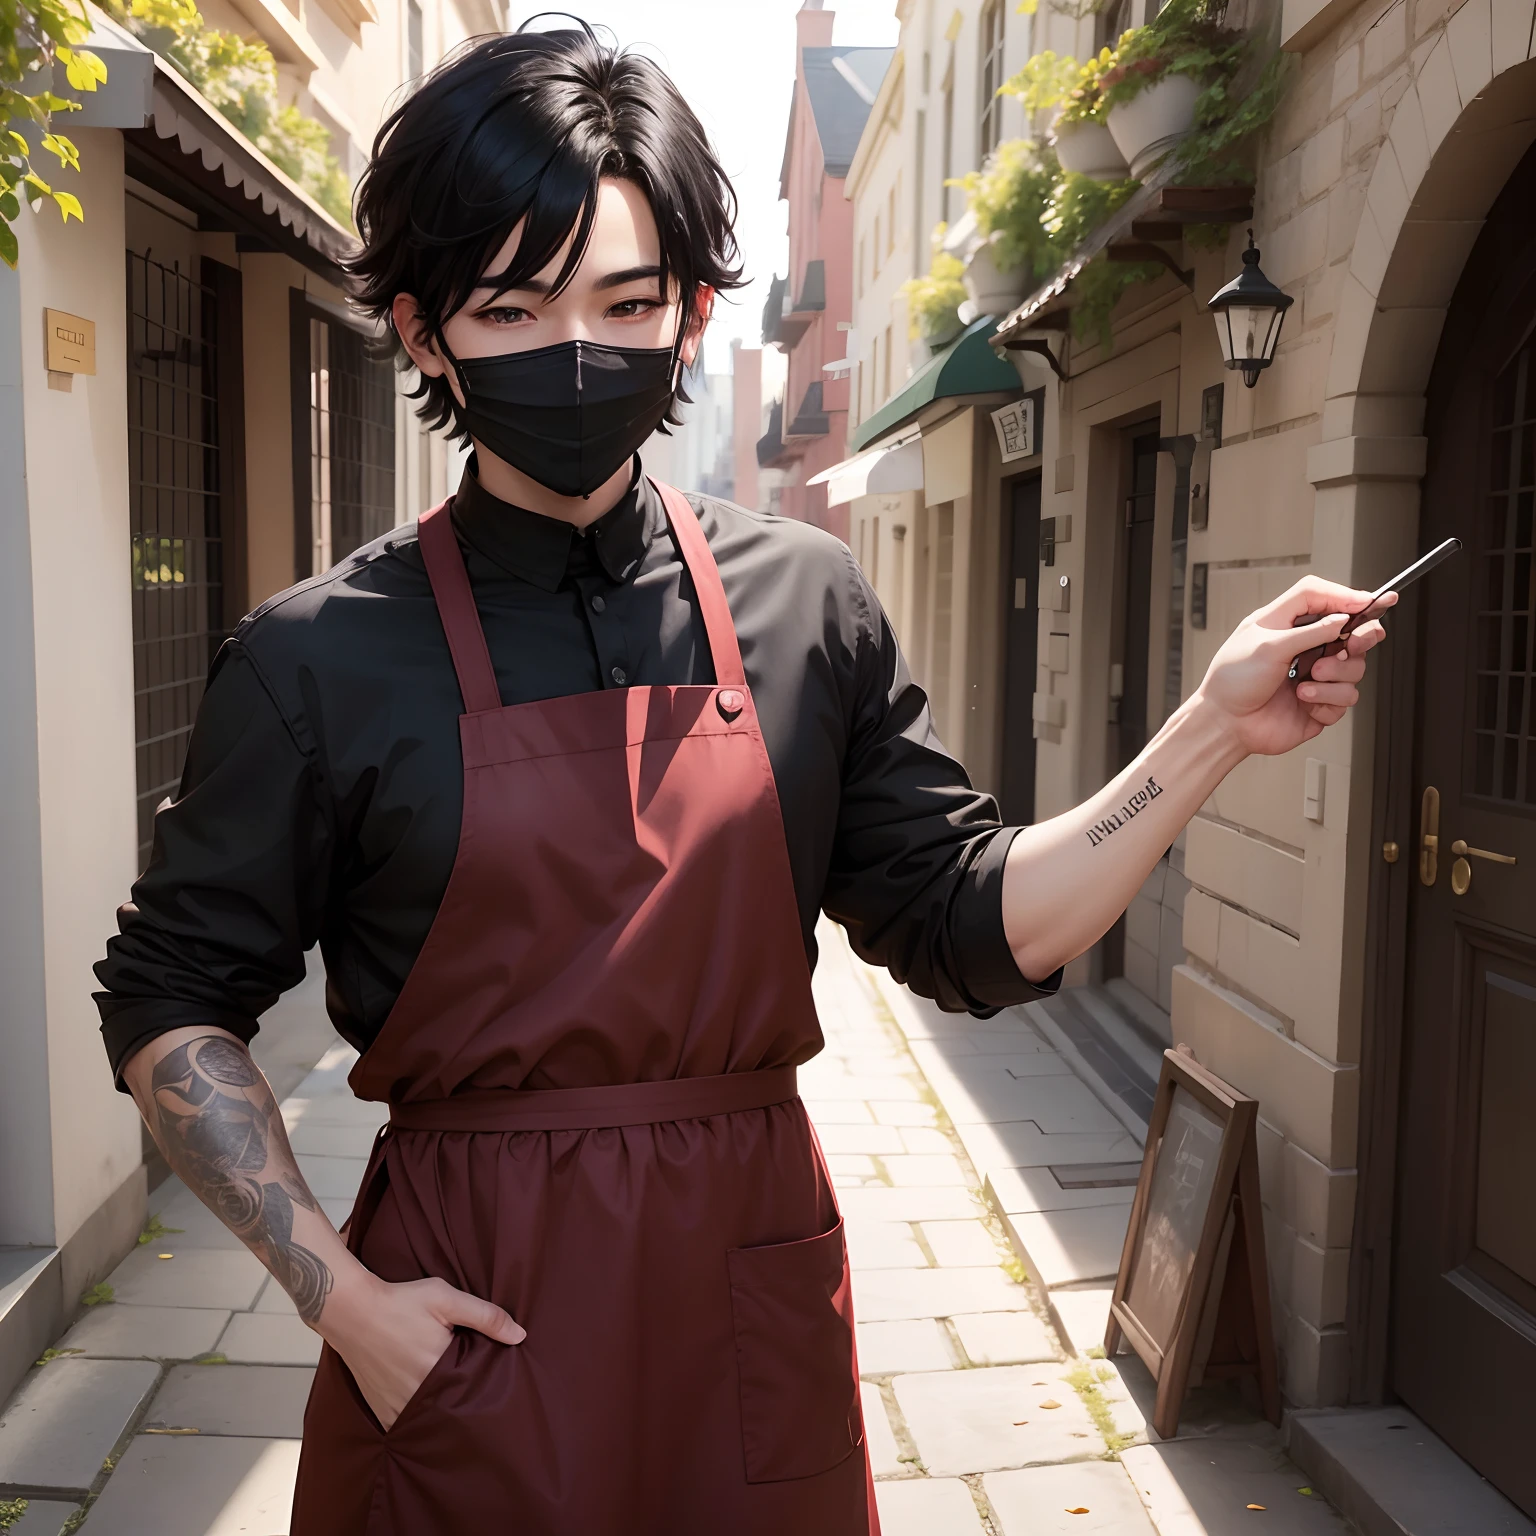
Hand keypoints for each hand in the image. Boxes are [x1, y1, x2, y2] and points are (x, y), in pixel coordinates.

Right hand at [318, 1272, 525, 1430]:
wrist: (353, 1311)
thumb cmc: (401, 1302)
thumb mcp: (447, 1299)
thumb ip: (486, 1317)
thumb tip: (520, 1336)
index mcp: (437, 1370)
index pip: (474, 1389)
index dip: (485, 1386)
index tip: (494, 1381)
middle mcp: (417, 1395)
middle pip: (452, 1408)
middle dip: (465, 1402)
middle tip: (475, 1393)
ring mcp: (397, 1407)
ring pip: (430, 1419)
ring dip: (442, 1412)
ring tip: (453, 1400)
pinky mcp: (382, 1410)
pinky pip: (408, 1423)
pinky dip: (419, 1418)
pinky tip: (428, 1406)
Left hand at [1195, 576, 1393, 757]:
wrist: (1225, 724)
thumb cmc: (1232, 682)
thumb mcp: (1268, 646)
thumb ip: (1309, 631)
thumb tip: (1342, 619)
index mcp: (1286, 625)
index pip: (1322, 598)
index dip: (1346, 596)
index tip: (1369, 601)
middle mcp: (1305, 648)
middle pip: (1352, 631)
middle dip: (1361, 636)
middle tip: (1354, 643)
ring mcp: (1315, 676)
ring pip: (1355, 667)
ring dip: (1334, 675)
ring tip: (1307, 681)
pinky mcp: (1321, 702)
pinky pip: (1346, 698)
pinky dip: (1326, 699)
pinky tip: (1303, 701)